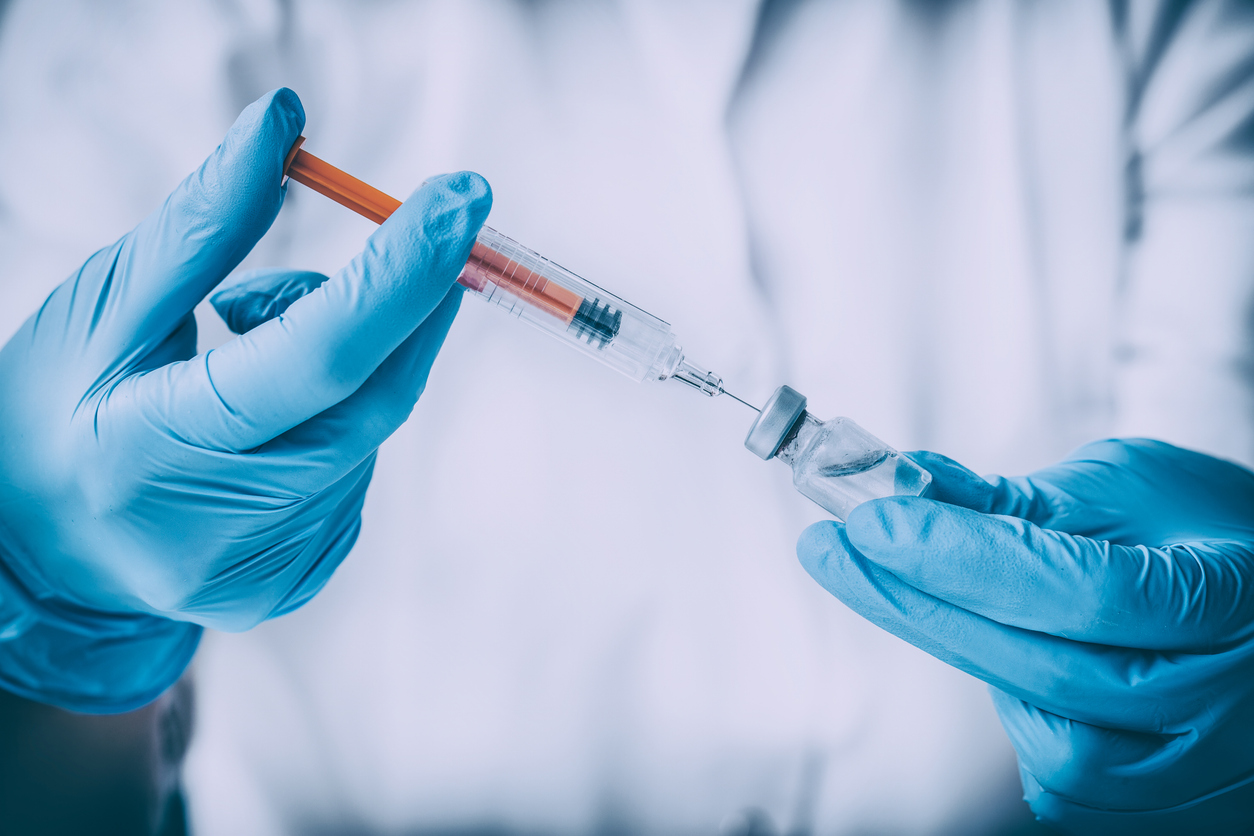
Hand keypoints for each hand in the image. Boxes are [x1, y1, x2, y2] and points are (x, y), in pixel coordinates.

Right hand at [0, 89, 490, 711]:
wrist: (35, 555)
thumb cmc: (54, 411)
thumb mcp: (106, 305)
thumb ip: (203, 225)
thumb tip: (284, 126)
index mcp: (154, 450)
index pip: (313, 359)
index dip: (397, 277)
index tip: (461, 200)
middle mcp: (221, 528)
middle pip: (371, 402)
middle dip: (408, 305)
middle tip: (427, 231)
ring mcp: (264, 568)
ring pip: (366, 434)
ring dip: (350, 366)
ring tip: (246, 345)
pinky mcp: (292, 582)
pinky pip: (351, 474)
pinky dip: (333, 422)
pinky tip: (263, 426)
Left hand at [797, 439, 1253, 833]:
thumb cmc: (1203, 532)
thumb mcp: (1130, 486)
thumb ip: (1019, 500)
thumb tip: (902, 487)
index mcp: (1229, 601)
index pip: (1076, 591)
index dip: (962, 556)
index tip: (871, 519)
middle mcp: (1220, 706)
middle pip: (1041, 670)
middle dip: (918, 603)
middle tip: (832, 550)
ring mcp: (1190, 772)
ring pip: (1037, 725)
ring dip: (969, 649)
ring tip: (953, 589)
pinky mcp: (1148, 806)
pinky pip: (1048, 761)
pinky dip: (1010, 694)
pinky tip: (1007, 646)